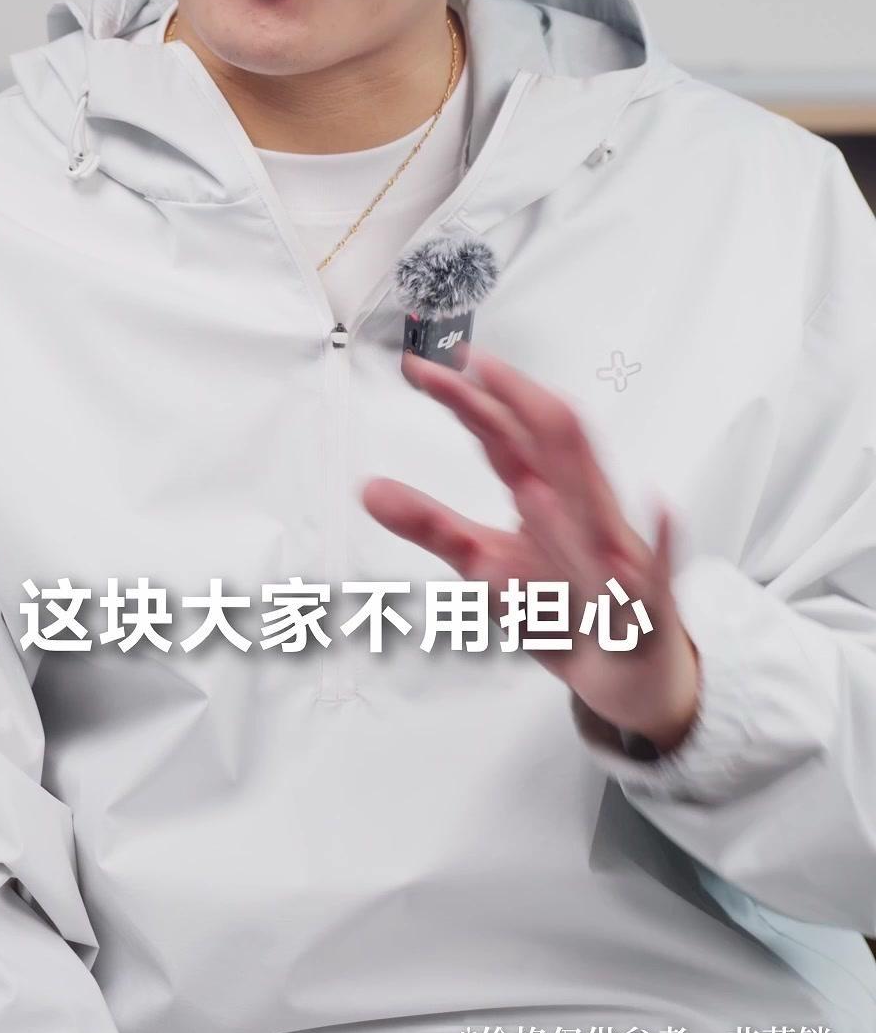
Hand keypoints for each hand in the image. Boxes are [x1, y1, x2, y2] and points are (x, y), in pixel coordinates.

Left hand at [361, 346, 699, 751]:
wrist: (629, 666)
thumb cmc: (562, 604)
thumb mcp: (485, 563)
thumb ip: (432, 524)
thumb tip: (368, 489)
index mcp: (543, 492)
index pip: (502, 434)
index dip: (464, 400)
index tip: (423, 370)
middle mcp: (579, 508)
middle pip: (551, 443)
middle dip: (518, 402)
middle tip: (478, 365)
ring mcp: (615, 550)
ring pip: (599, 500)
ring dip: (574, 466)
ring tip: (547, 424)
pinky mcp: (646, 600)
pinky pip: (659, 566)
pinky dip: (663, 539)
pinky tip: (662, 508)